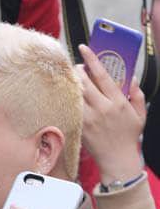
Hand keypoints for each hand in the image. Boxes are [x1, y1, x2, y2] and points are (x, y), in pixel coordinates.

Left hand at [78, 44, 145, 183]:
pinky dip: (69, 100)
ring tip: (71, 80)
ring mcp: (89, 119)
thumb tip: (133, 79)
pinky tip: (68, 96)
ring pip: (75, 95)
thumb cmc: (128, 138)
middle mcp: (102, 108)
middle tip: (76, 66)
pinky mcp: (80, 128)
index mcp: (118, 102)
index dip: (92, 59)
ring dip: (72, 85)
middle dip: (78, 71)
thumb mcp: (140, 114)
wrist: (117, 160)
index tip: (84, 48)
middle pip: (84, 83)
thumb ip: (138, 95)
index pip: (103, 75)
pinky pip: (72, 109)